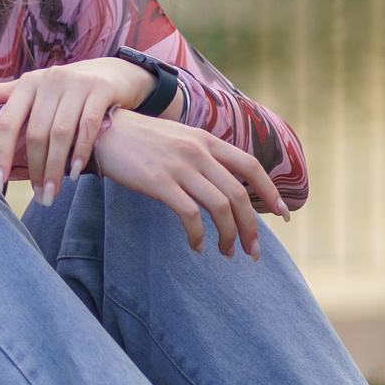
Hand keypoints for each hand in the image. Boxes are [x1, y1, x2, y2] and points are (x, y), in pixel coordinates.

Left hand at [0, 56, 155, 204]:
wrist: (112, 73)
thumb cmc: (63, 88)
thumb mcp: (29, 88)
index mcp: (26, 83)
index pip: (7, 123)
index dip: (1, 155)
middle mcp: (49, 80)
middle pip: (35, 134)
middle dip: (35, 169)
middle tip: (37, 197)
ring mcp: (76, 84)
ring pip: (61, 134)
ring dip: (56, 168)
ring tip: (52, 193)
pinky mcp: (101, 91)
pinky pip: (88, 127)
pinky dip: (80, 153)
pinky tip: (75, 173)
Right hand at [89, 106, 288, 257]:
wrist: (102, 130)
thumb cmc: (140, 139)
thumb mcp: (180, 138)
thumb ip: (203, 156)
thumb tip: (225, 186)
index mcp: (207, 140)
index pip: (251, 167)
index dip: (270, 193)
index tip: (282, 215)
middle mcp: (198, 152)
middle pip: (238, 195)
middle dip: (251, 228)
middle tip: (253, 252)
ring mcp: (179, 166)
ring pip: (219, 207)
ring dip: (228, 236)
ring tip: (225, 254)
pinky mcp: (159, 182)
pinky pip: (189, 215)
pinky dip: (198, 235)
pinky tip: (197, 247)